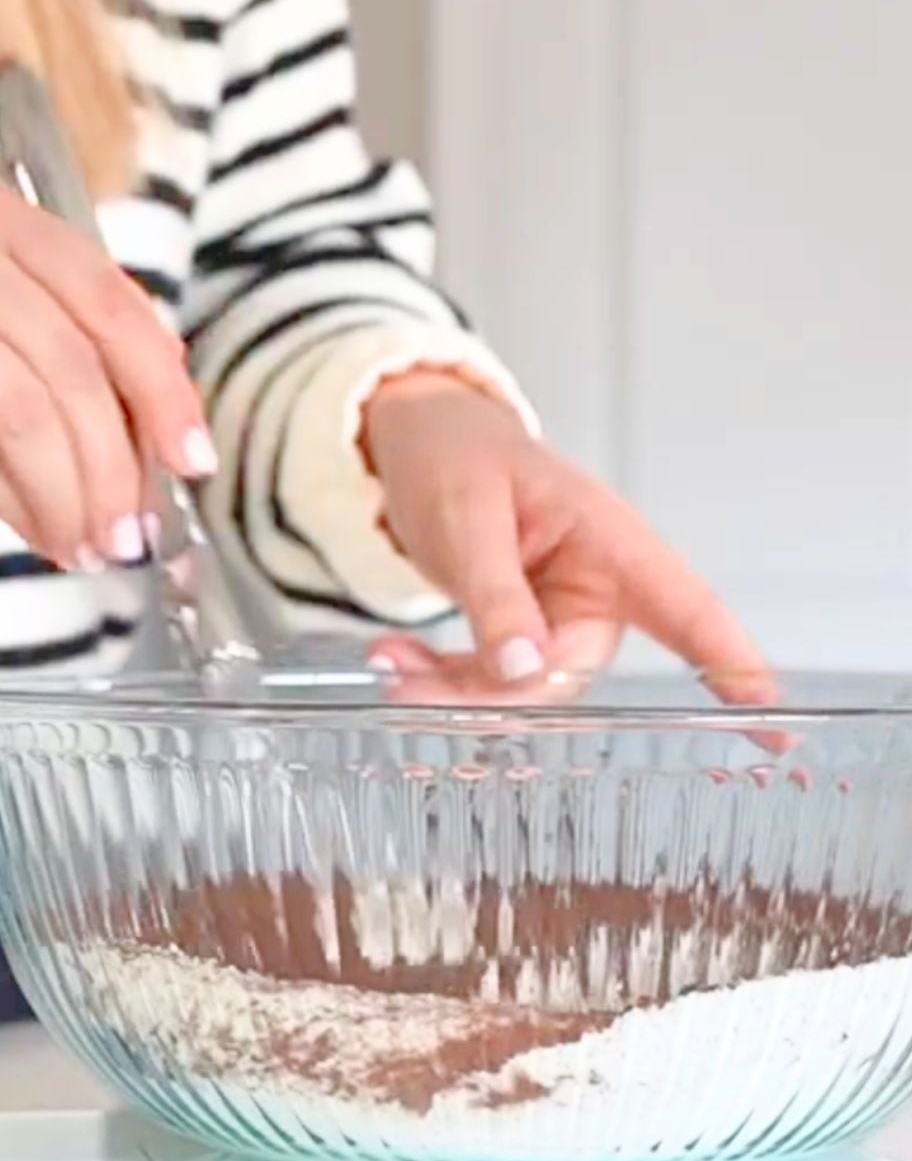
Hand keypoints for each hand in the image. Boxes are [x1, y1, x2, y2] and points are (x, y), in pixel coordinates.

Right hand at [0, 176, 216, 570]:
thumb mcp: (7, 334)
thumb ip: (87, 359)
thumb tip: (175, 434)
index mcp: (7, 222)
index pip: (110, 303)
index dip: (163, 389)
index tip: (193, 458)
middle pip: (71, 366)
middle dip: (116, 464)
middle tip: (134, 532)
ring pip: (24, 413)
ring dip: (69, 495)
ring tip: (93, 546)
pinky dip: (16, 504)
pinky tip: (42, 535)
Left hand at [361, 372, 773, 702]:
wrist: (415, 439)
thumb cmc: (457, 452)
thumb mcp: (470, 515)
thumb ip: (498, 596)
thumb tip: (527, 671)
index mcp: (611, 543)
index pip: (688, 610)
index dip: (732, 667)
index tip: (772, 722)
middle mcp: (594, 588)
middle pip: (572, 672)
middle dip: (495, 691)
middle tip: (410, 683)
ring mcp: (555, 615)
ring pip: (522, 688)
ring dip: (454, 689)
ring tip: (387, 666)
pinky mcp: (516, 634)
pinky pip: (490, 680)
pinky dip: (440, 681)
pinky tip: (395, 663)